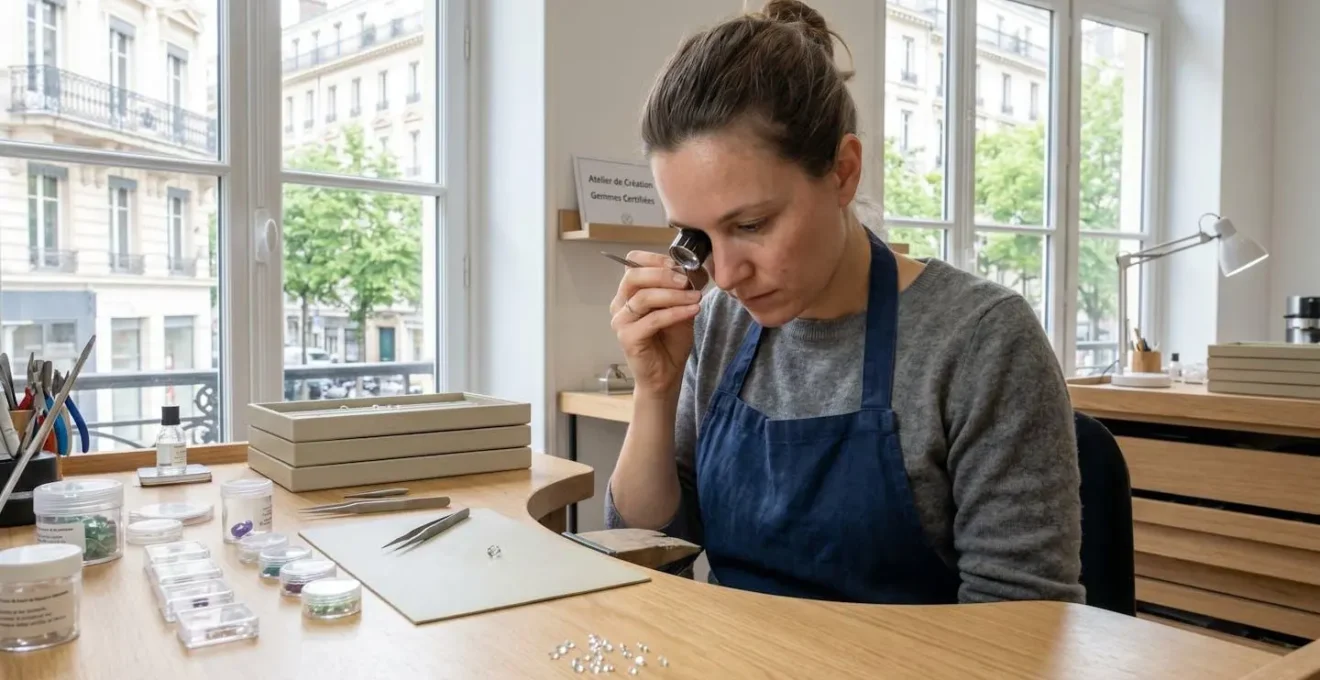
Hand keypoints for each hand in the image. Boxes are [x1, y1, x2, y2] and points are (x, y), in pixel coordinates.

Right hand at [610, 251, 704, 395]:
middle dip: (663, 274)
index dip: (654, 259)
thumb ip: (682, 289)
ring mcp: (621, 321)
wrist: (666, 374)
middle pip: (633, 276)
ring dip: (673, 295)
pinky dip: (675, 312)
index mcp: (629, 292)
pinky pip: (653, 319)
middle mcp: (620, 304)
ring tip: (696, 297)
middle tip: (686, 280)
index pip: (632, 263)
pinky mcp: (627, 337)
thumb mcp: (680, 308)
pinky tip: (693, 310)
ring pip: (644, 297)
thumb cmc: (670, 341)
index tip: (679, 263)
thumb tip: (696, 269)